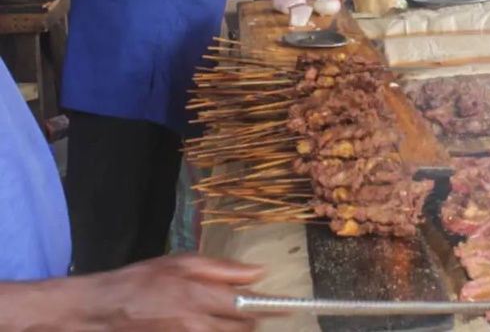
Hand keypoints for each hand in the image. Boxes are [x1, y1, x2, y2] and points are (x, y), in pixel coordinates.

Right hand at [83, 254, 269, 330]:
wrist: (102, 309)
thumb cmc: (141, 281)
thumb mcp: (181, 262)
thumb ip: (222, 268)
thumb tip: (257, 271)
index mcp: (200, 296)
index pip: (249, 306)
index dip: (272, 307)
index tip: (289, 306)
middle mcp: (198, 324)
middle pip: (245, 328)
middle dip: (252, 319)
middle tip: (248, 308)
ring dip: (236, 329)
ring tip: (224, 317)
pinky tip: (208, 323)